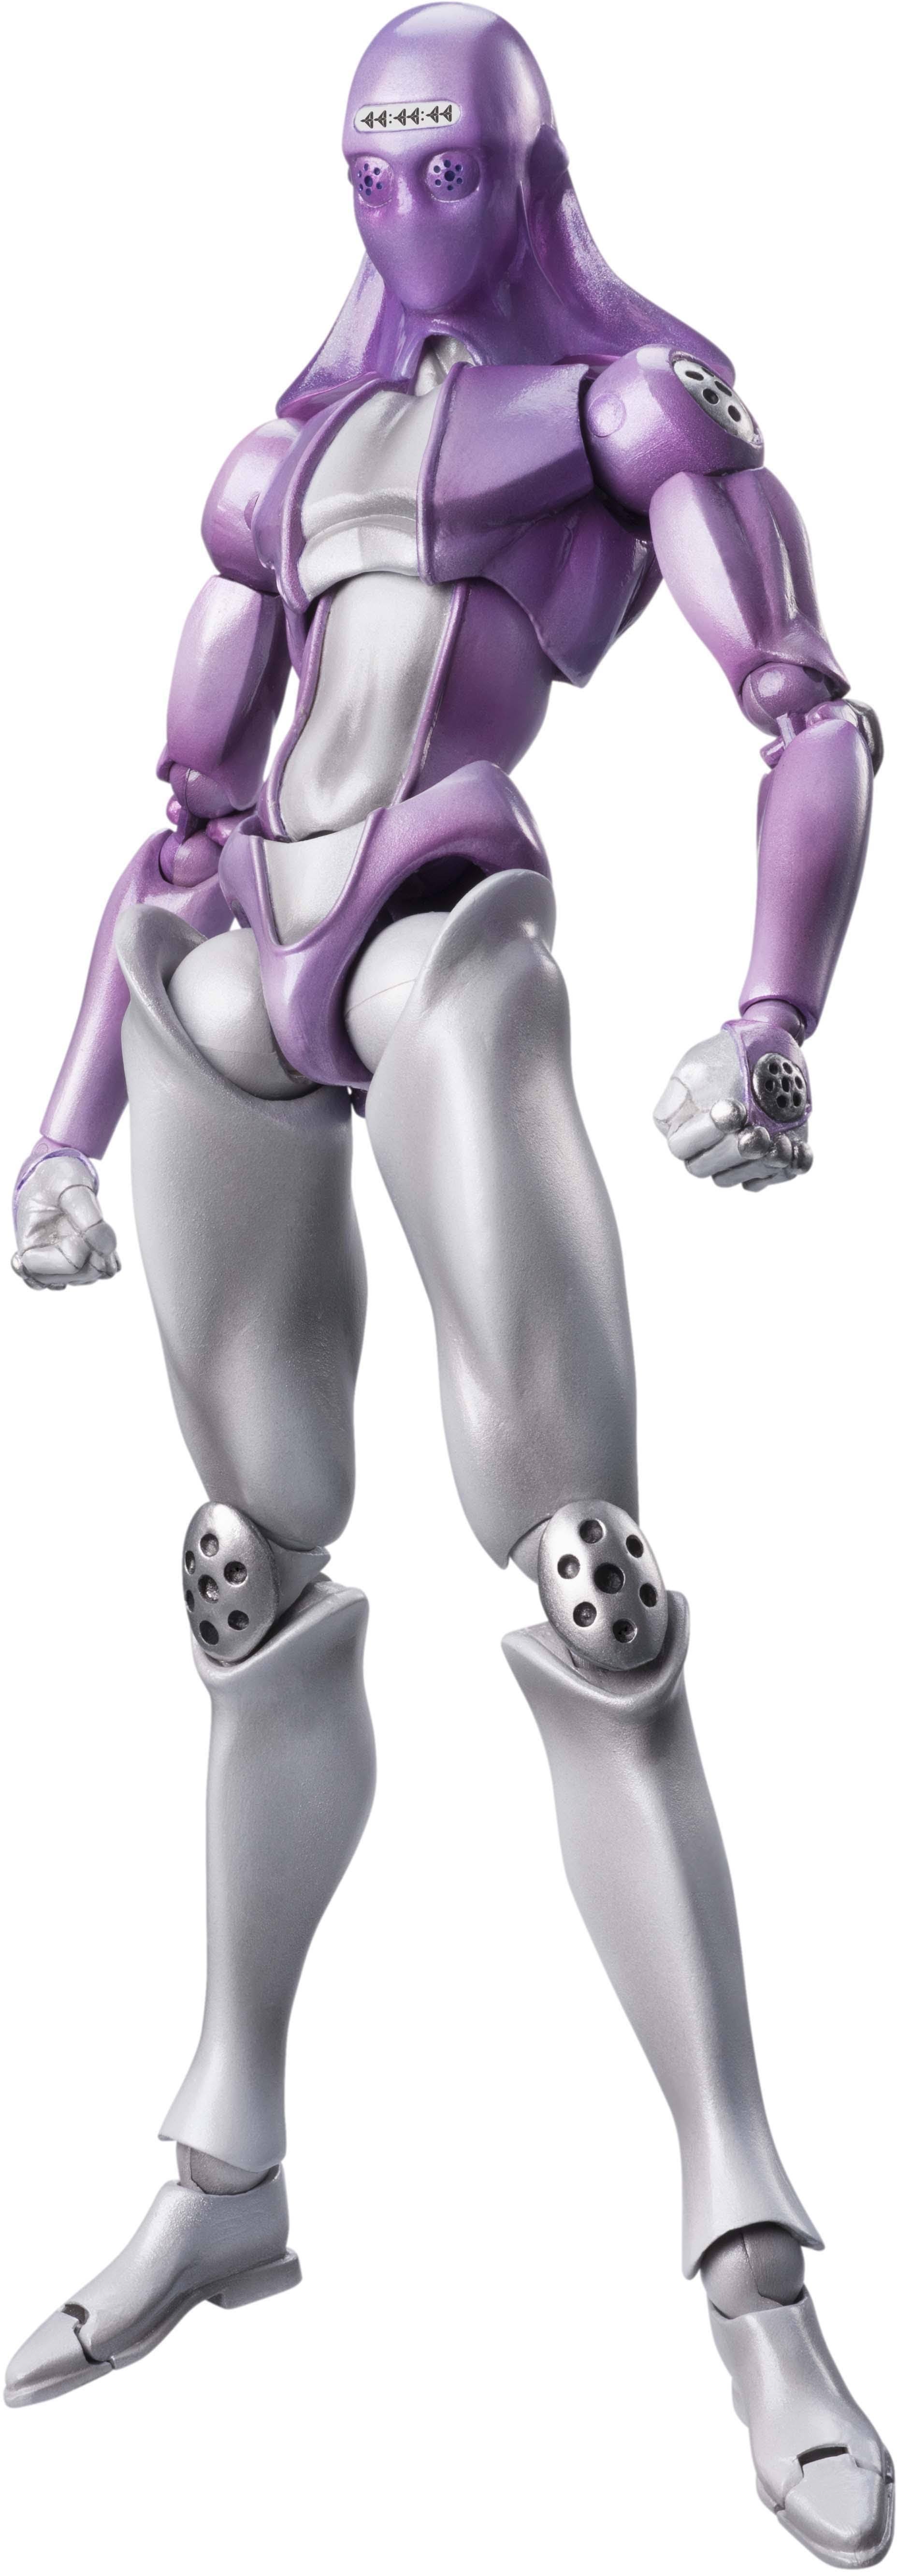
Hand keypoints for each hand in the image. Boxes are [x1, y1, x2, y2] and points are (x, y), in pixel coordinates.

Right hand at [12, 1154, 120, 1288]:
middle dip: (92, 1257)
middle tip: (98, 1229)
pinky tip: (104, 1242)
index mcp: (30, 1245)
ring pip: (87, 1278)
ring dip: (102, 1259)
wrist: (57, 1171)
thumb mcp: (71, 1189)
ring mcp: (60, 1260)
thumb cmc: (55, 1177)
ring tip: (101, 1231)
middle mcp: (43, 1258)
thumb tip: (106, 1248)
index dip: (76, 1252)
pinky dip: (107, 1261)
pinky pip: (96, 1273)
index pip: (55, 1268)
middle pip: (74, 1278)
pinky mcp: (76, 1258)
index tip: (80, 1228)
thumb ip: (89, 1219)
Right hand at [654, 1023, 811, 1189]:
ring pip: (741, 1179)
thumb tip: (676, 1121)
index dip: (705, 1134)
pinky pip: (776, 1177)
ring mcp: (736, 1160)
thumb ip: (681, 1093)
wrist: (768, 1047)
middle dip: (735, 1152)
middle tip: (758, 1132)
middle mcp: (705, 1149)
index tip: (733, 1108)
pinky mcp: (767, 1162)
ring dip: (762, 1164)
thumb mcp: (697, 1065)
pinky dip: (790, 1167)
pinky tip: (799, 1149)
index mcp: (680, 1127)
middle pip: (707, 1169)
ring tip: (782, 1142)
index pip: (682, 1145)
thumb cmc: (727, 1055)